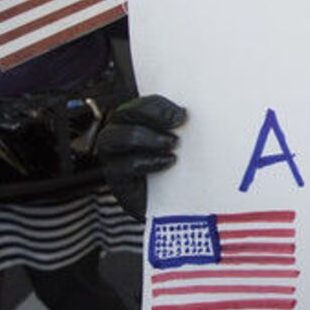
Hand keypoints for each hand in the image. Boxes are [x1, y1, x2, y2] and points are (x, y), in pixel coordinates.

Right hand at [95, 95, 186, 219]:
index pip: (142, 102)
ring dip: (146, 137)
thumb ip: (189, 126)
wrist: (178, 207)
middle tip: (179, 122)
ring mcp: (114, 156)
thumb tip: (195, 113)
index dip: (160, 104)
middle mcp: (121, 133)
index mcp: (139, 119)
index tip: (183, 114)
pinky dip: (147, 161)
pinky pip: (121, 166)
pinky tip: (168, 162)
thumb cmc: (185, 169)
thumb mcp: (189, 143)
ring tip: (173, 144)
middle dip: (152, 114)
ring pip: (114, 137)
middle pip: (125, 112)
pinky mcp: (117, 179)